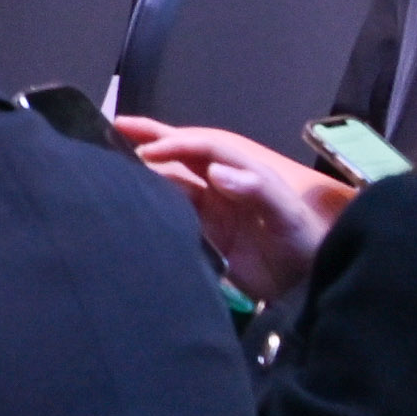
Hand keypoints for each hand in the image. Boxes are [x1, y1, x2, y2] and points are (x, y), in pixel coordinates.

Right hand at [115, 115, 355, 303]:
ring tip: (111, 163)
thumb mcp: (287, 215)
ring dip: (146, 171)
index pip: (203, 148)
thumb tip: (217, 172)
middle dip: (151, 139)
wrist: (305, 288)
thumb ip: (257, 189)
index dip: (175, 144)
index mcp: (243, 171)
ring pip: (172, 182)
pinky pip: (172, 214)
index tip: (145, 151)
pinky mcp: (204, 235)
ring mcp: (212, 210)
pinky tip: (129, 201)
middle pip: (183, 155)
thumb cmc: (303, 244)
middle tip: (114, 127)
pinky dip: (151, 204)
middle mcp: (223, 184)